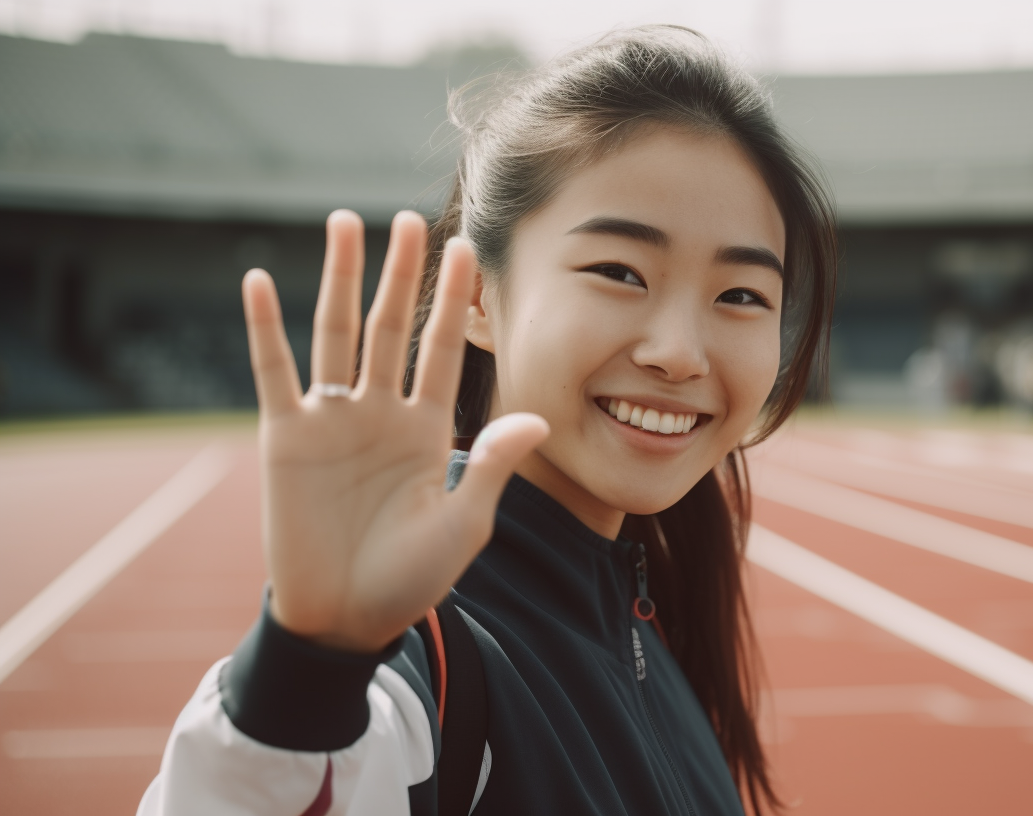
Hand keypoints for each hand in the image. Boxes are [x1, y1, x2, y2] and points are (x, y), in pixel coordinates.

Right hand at [241, 209, 547, 652]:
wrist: (345, 620)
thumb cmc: (409, 579)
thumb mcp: (462, 524)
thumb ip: (490, 465)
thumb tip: (536, 417)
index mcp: (426, 429)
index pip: (444, 351)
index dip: (455, 301)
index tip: (467, 249)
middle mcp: (380, 413)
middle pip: (391, 327)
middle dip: (401, 274)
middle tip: (409, 218)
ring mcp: (331, 421)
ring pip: (337, 334)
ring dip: (341, 280)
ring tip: (346, 223)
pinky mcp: (285, 438)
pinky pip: (274, 373)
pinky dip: (266, 327)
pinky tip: (260, 280)